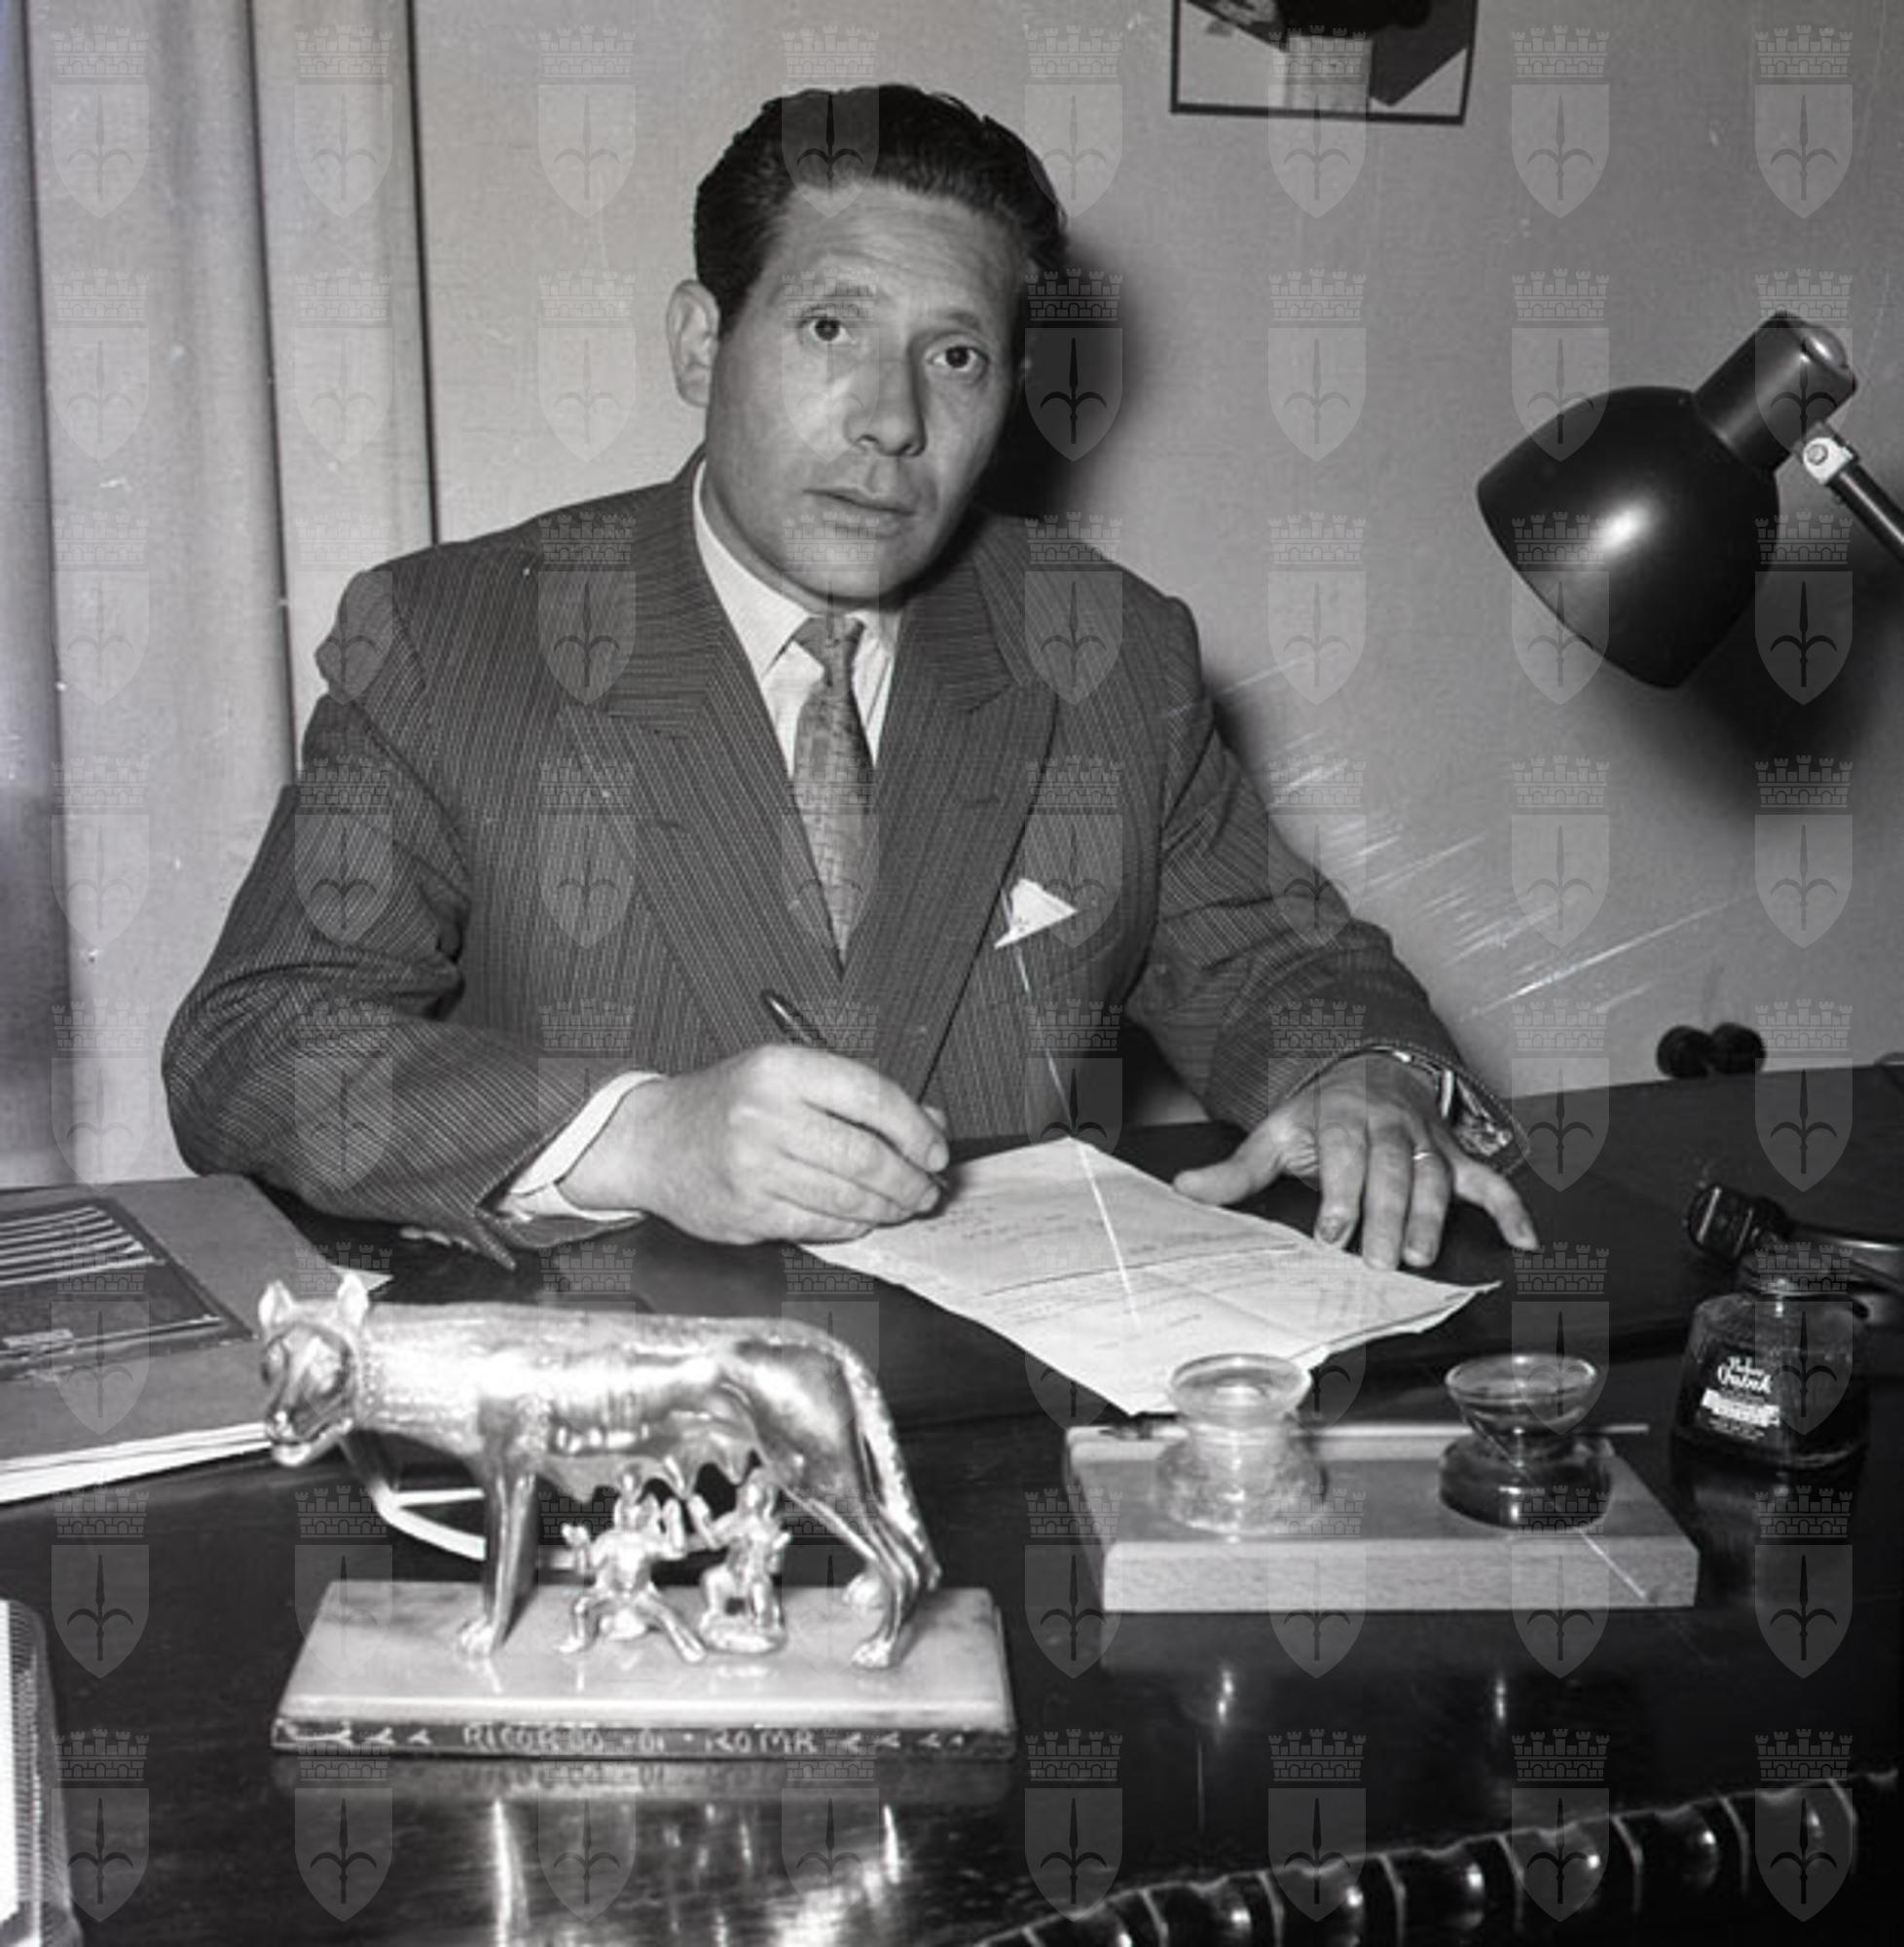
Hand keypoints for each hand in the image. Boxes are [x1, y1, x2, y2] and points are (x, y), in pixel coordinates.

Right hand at [560, 1045, 948, 1244]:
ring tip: (903, 1205)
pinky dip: (852, 1225)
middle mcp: (765, 1115)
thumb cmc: (727, 1103)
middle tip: (927, 1188)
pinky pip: (819, 1224)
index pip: (870, 1096)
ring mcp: (753, 1167)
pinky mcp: (746, 1211)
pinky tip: (862, 1217)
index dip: (915, 1128)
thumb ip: (857, 1096)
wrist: (653, 1140)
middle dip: (910, 1179)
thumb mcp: (787, 1076)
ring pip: (847, 1196)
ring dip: (888, 1207)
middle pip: (864, 1155)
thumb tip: (929, 1124)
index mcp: (781, 1069)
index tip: (936, 1150)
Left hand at [1171, 1054, 1537, 1268]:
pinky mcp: (1456, 1155)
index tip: (1332, 1232)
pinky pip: (1489, 1180)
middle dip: (1387, 1214)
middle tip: (1379, 1259)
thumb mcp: (1275, 1132)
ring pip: (1436, 1176)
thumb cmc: (1320, 1112)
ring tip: (1421, 1255)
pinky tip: (1525, 1240)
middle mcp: (1389, 1124)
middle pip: (1392, 1170)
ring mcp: (1427, 1139)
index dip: (1340, 1192)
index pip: (1343, 1153)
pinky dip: (1511, 1207)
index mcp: (1341, 1115)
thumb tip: (1186, 1189)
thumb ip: (1236, 1169)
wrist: (1368, 1068)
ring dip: (1433, 1216)